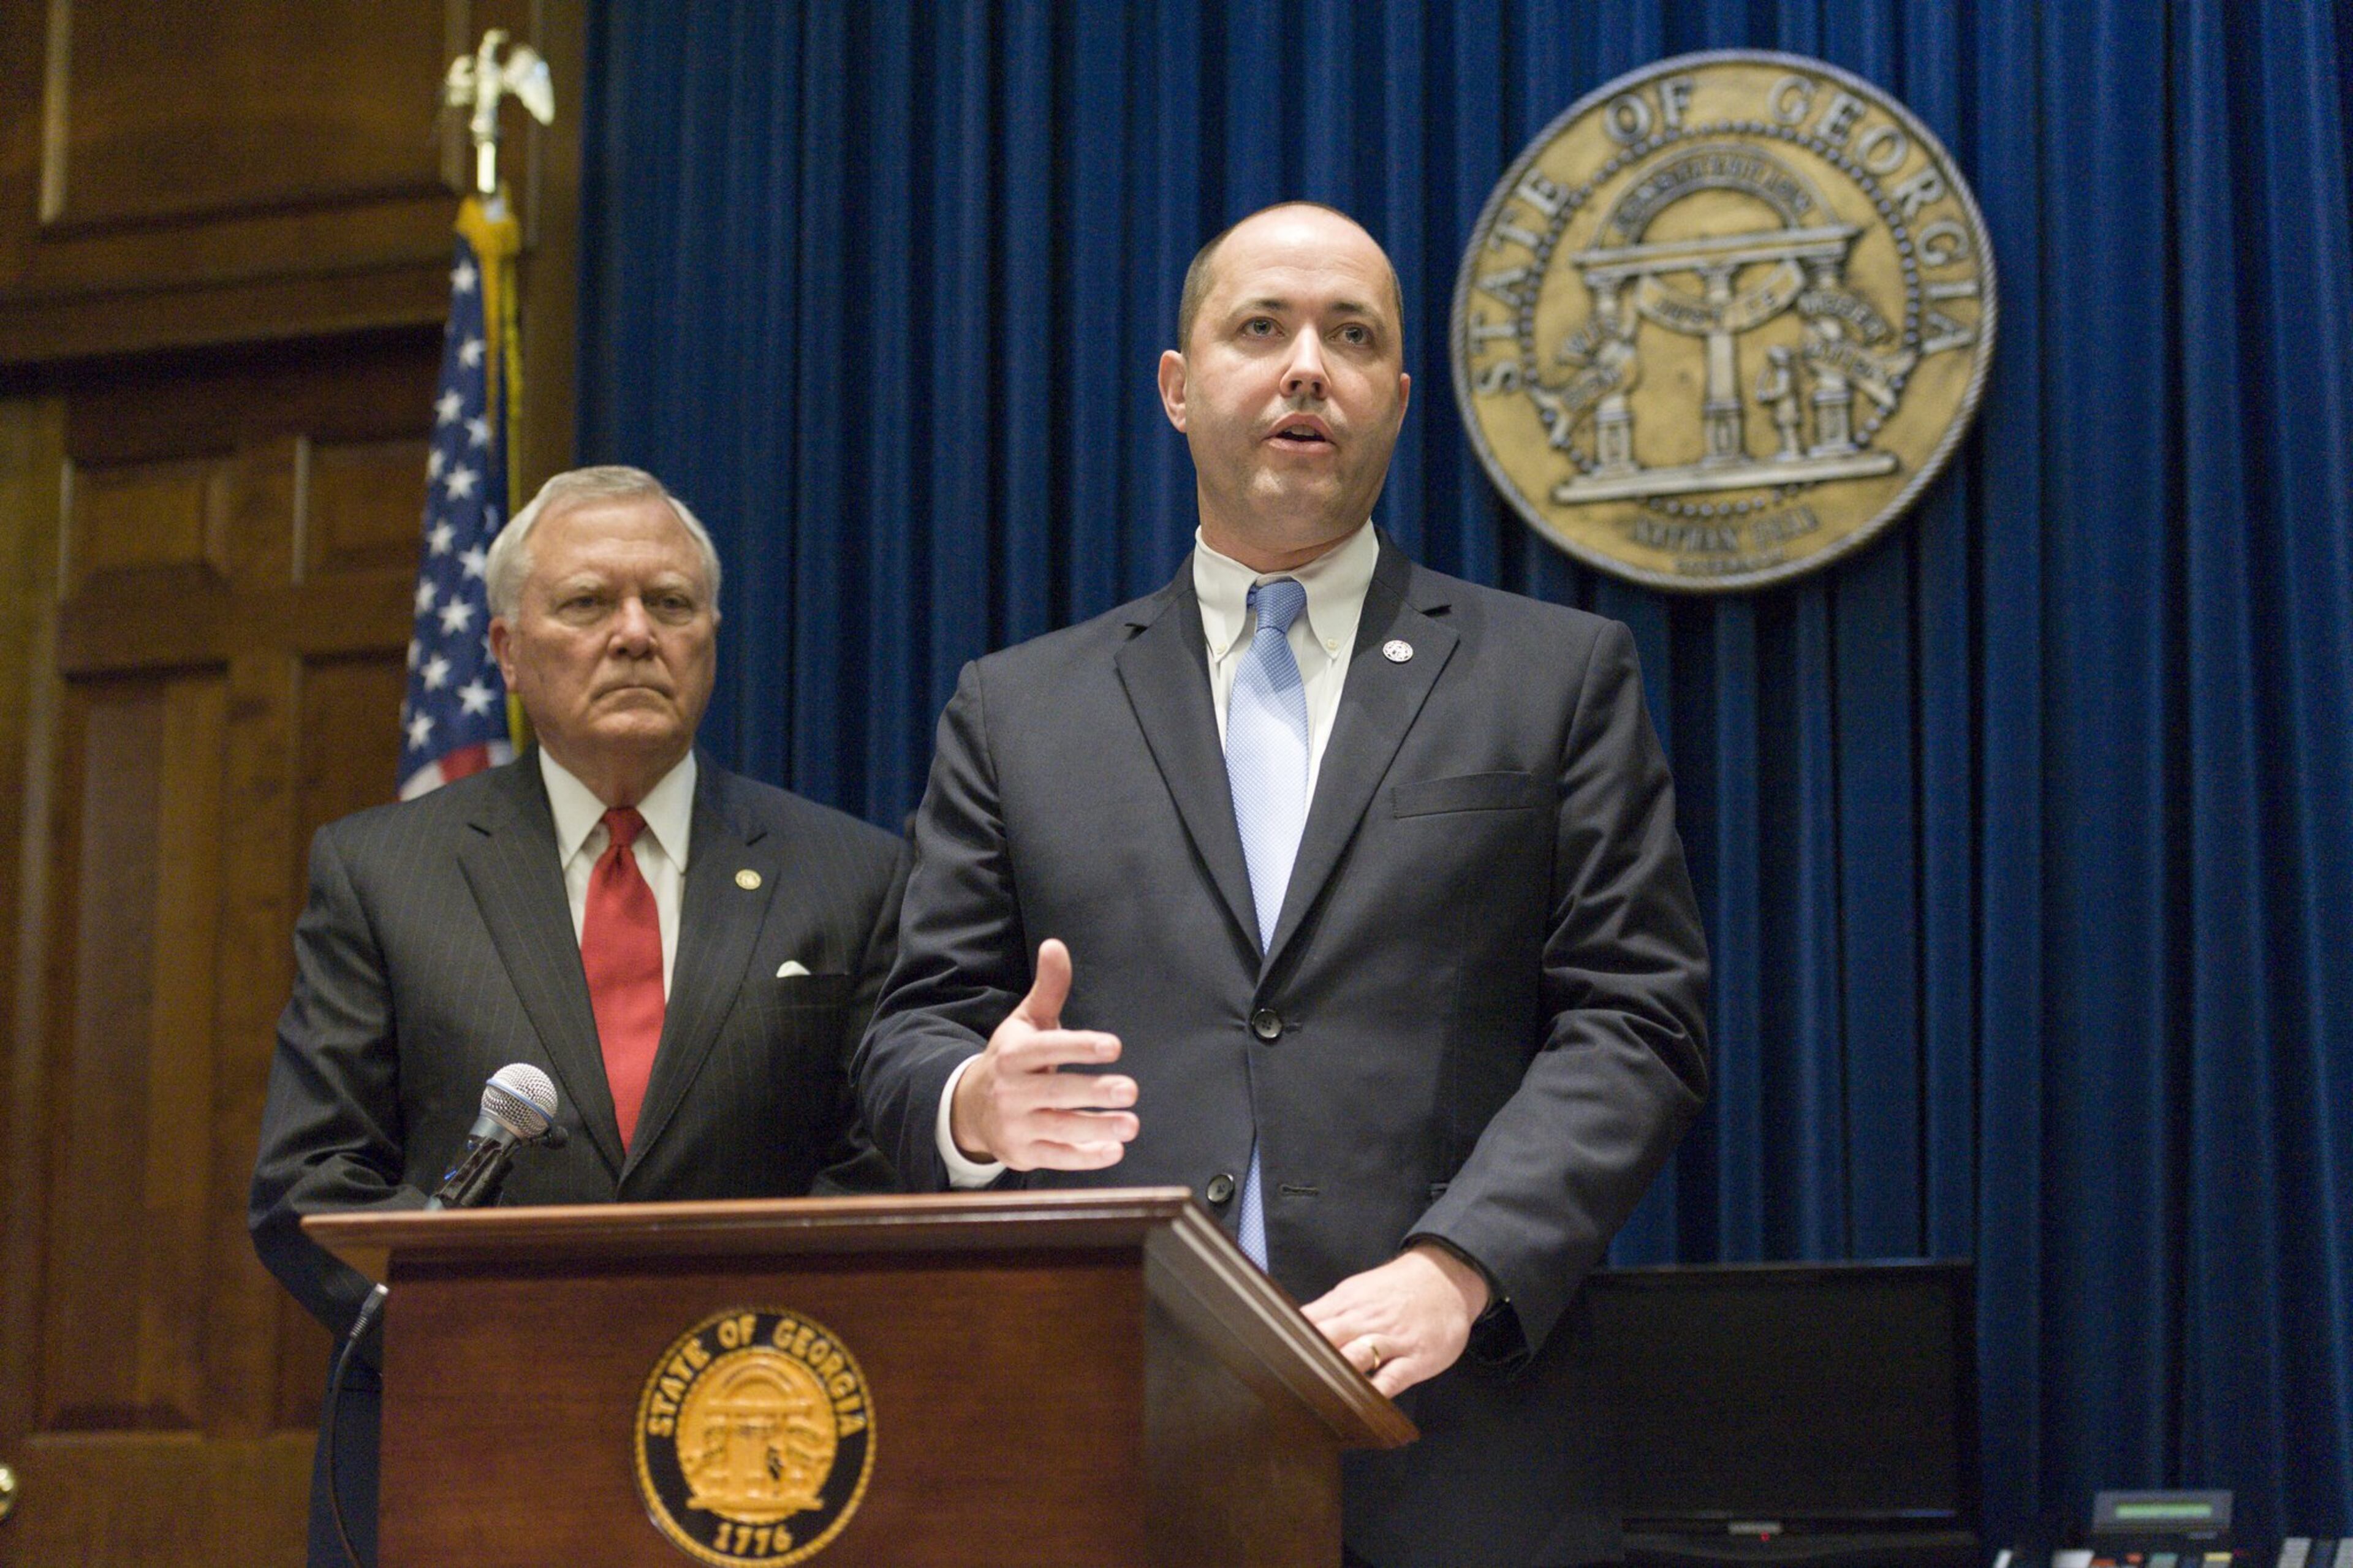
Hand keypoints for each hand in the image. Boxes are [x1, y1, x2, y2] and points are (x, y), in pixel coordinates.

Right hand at [947, 939, 1138, 1169]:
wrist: (970, 1107)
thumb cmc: (1012, 1059)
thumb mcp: (1026, 1023)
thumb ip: (1048, 989)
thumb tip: (1056, 945)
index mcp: (1014, 1054)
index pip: (1048, 1049)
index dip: (1079, 1047)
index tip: (1113, 1047)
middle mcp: (1011, 1090)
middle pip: (1055, 1092)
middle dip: (1094, 1092)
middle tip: (1131, 1090)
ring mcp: (1016, 1125)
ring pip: (1059, 1128)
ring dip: (1096, 1128)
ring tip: (1131, 1124)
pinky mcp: (1023, 1153)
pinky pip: (1056, 1157)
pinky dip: (1084, 1158)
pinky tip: (1113, 1152)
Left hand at [1301, 1242, 1490, 1398]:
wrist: (1447, 1277)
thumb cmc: (1395, 1290)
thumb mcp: (1356, 1291)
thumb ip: (1327, 1312)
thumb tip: (1291, 1330)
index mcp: (1344, 1303)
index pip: (1308, 1323)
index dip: (1287, 1343)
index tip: (1271, 1362)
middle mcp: (1363, 1320)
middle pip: (1327, 1341)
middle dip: (1307, 1363)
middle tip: (1288, 1388)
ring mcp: (1391, 1340)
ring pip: (1356, 1358)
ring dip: (1337, 1377)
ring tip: (1318, 1400)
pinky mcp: (1416, 1358)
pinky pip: (1392, 1379)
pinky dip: (1376, 1394)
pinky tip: (1361, 1408)